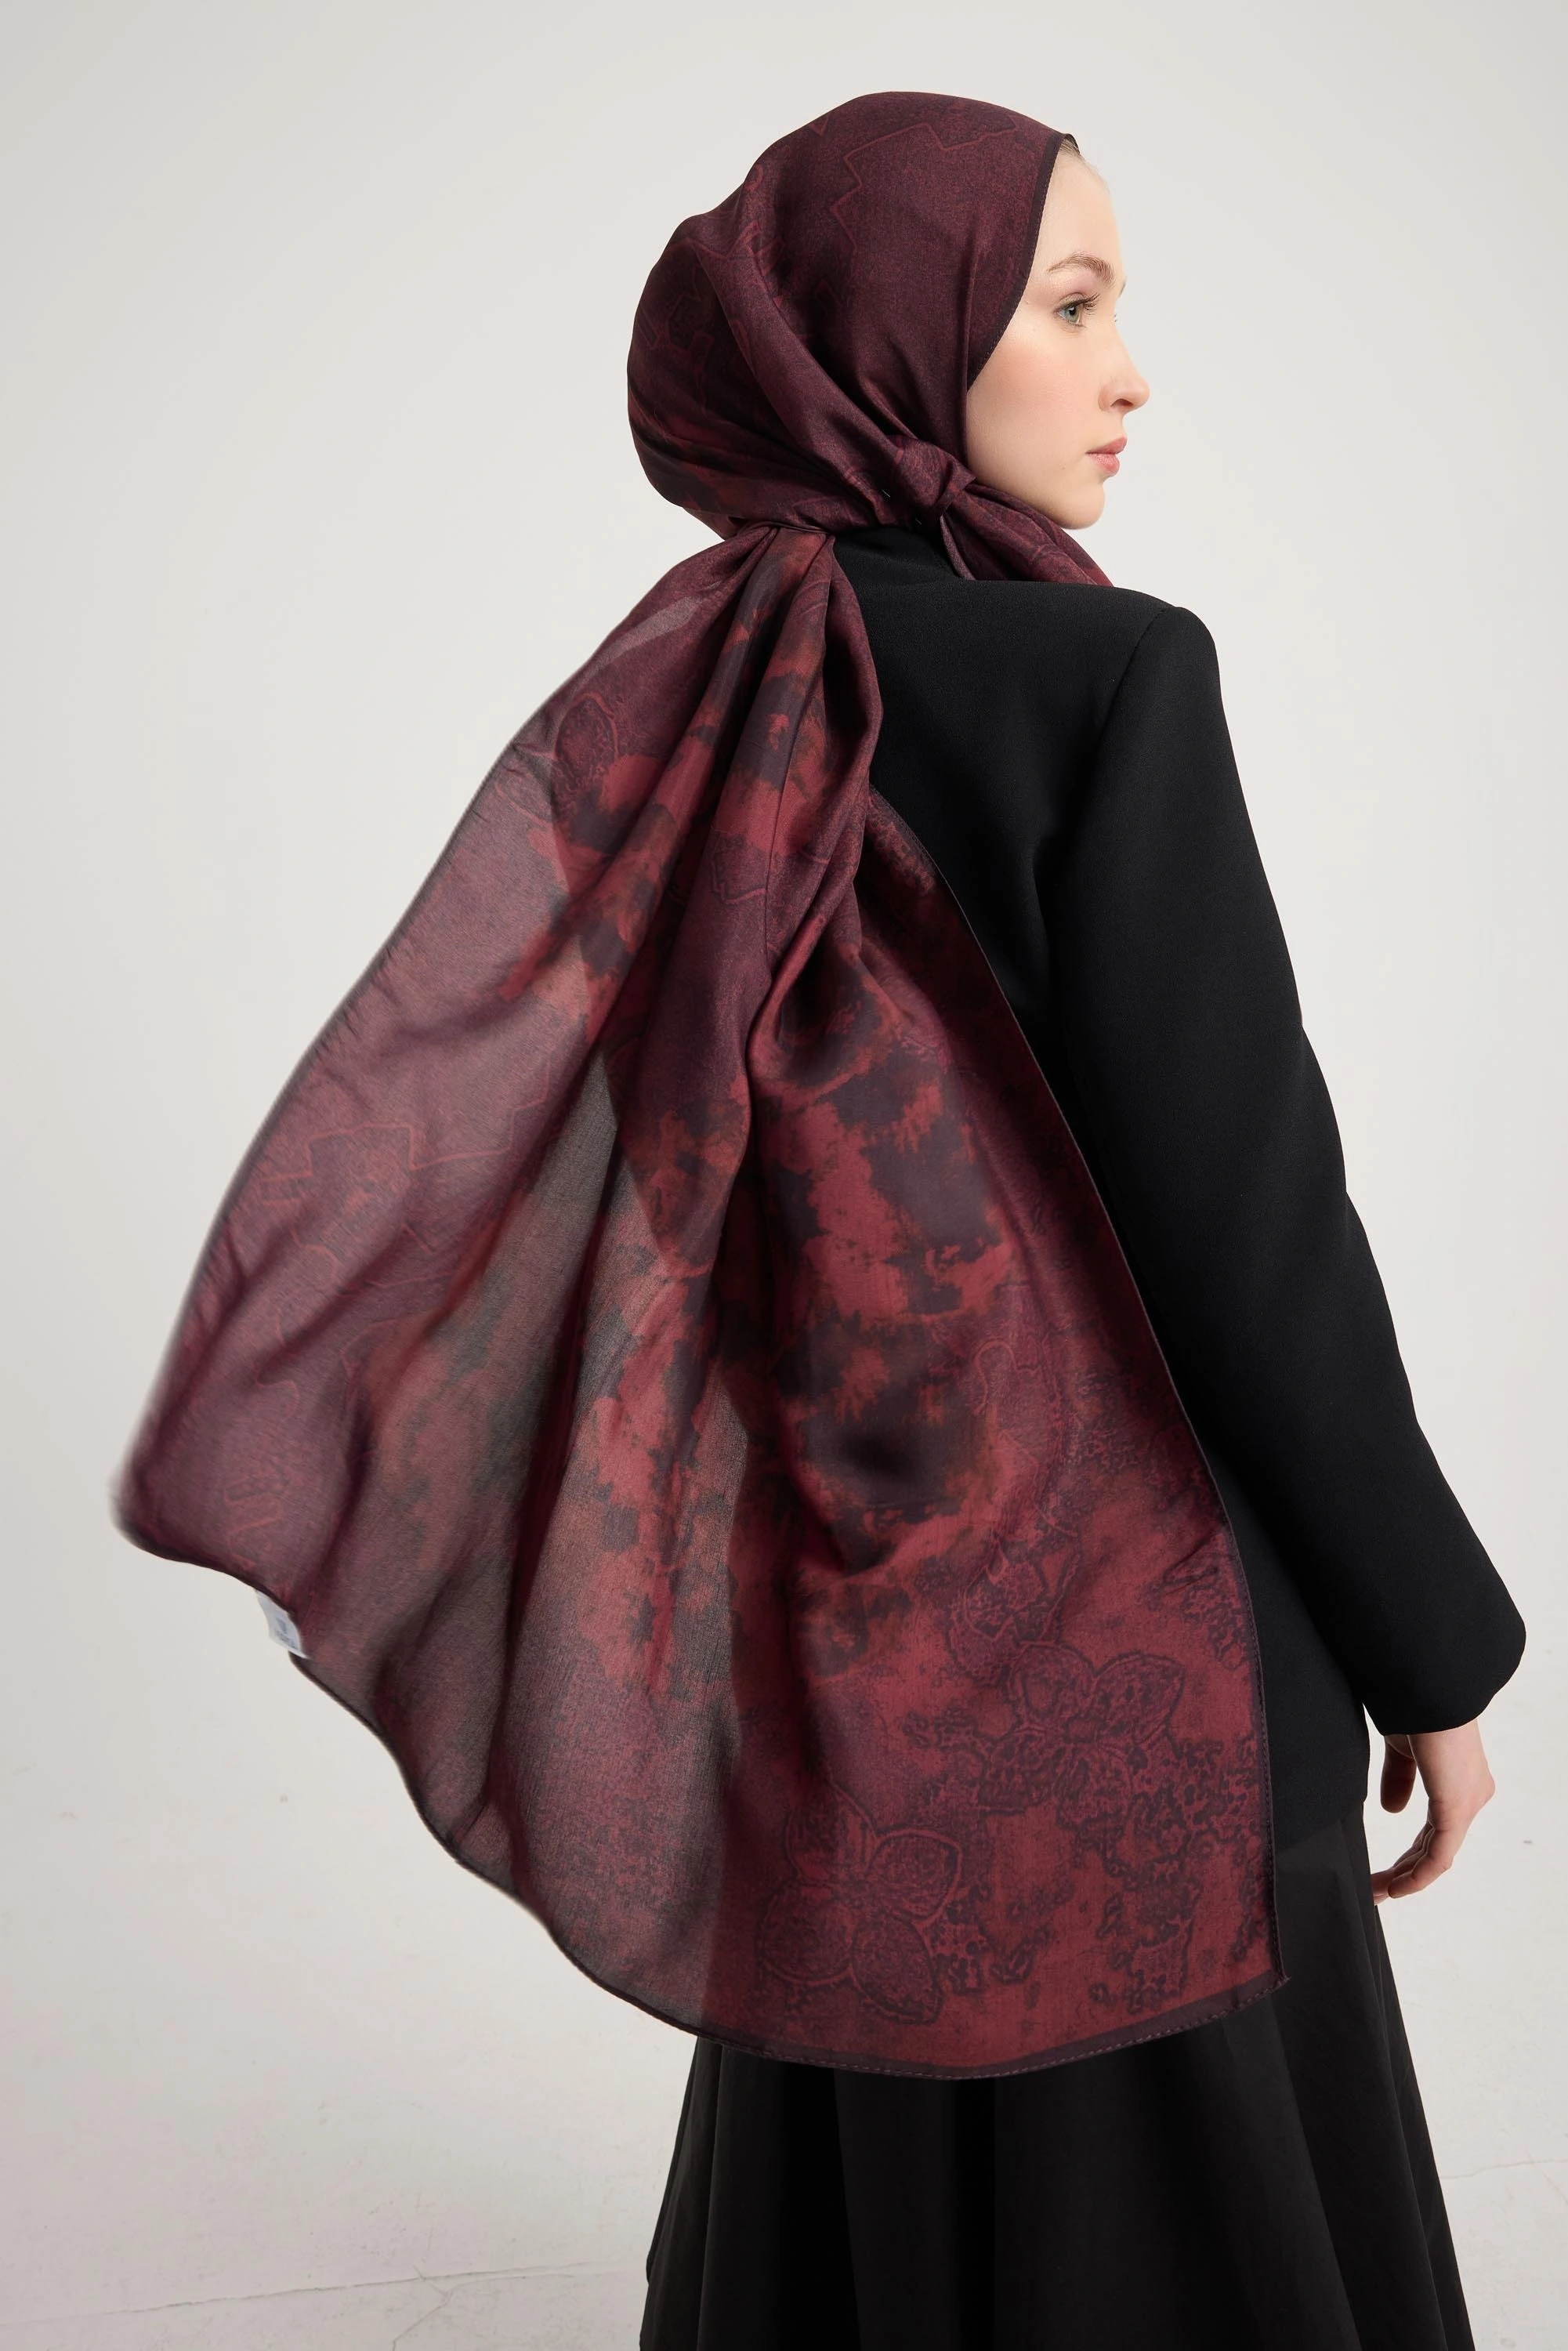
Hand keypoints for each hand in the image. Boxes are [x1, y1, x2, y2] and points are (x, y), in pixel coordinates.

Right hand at [1371, 1719, 1494, 1903]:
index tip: (1382, 1870)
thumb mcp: (1401, 1750)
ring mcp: (1468, 1804)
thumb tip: (1391, 1810)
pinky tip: (1396, 1888)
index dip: (1409, 1853)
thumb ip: (1398, 1779)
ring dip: (1406, 1877)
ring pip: (1437, 1855)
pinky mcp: (1457, 1810)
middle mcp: (1471, 1795)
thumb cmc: (1414, 1708)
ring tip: (1377, 1891)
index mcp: (1459, 1780)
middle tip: (1376, 1887)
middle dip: (1404, 1870)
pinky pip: (1439, 1855)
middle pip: (1436, 1847)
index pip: (1435, 1829)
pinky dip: (1417, 1876)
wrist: (1424, 1691)